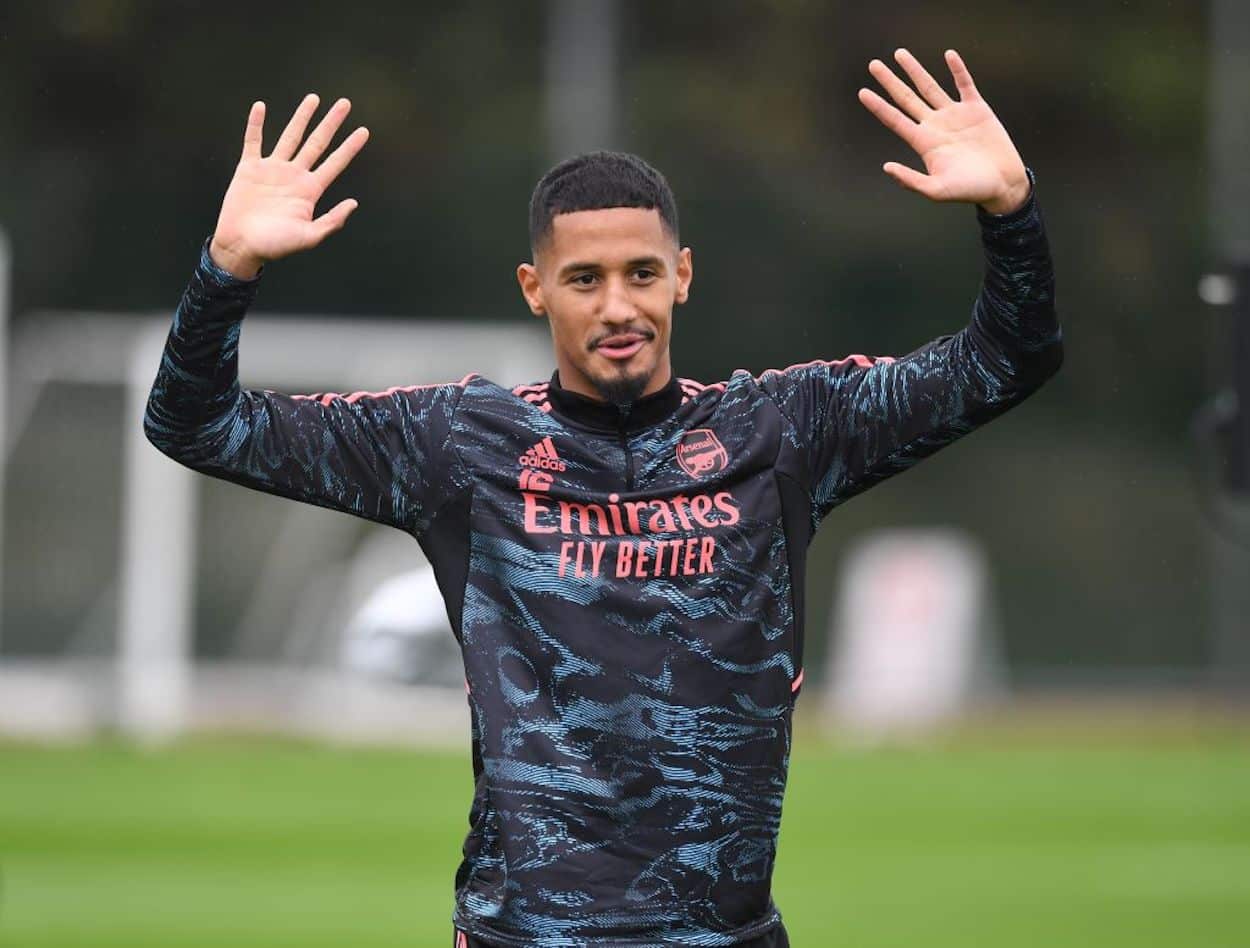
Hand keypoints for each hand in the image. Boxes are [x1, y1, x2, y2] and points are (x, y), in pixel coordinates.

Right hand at [209, 95, 368, 278]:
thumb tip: (354, 203)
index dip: (350, 147)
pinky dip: (256, 124)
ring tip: (314, 98)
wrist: (241, 245)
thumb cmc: (274, 246)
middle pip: (317, 143)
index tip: (364, 131)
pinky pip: (253, 141)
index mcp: (310, 190)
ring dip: (302, 117)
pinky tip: (260, 107)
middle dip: (331, 123)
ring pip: (290, 136)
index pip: (335, 163)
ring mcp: (272, 169)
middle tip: (345, 103)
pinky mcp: (249, 168)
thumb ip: (331, 220)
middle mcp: (294, 176)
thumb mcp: (308, 237)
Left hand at [857, 49, 1029, 215]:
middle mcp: (935, 125)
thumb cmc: (970, 191)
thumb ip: (911, 180)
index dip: (878, 106)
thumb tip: (886, 167)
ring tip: (899, 54)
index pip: (895, 119)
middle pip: (906, 98)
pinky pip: (964, 84)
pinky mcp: (977, 109)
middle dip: (890, 82)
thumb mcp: (937, 190)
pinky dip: (957, 69)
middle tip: (873, 65)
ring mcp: (955, 115)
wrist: (1003, 184)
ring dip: (915, 70)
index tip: (862, 92)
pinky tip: (948, 55)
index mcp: (924, 142)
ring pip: (930, 86)